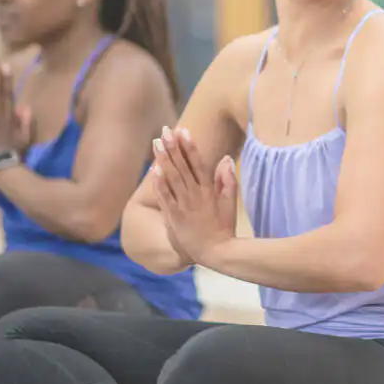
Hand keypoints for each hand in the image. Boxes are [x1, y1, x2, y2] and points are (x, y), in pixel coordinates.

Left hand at [152, 127, 237, 266]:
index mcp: (209, 190)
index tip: (183, 131)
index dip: (189, 147)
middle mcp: (195, 195)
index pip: (197, 163)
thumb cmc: (224, 228)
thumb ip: (227, 181)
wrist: (216, 253)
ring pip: (172, 178)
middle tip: (165, 130)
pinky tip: (153, 171)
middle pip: (182, 167)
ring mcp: (184, 206)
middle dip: (173, 147)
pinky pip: (165, 198)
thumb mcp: (230, 203)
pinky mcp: (175, 217)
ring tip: (156, 143)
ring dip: (163, 160)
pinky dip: (160, 184)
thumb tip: (226, 158)